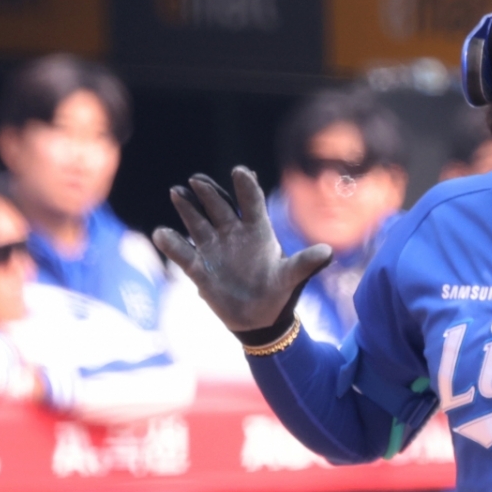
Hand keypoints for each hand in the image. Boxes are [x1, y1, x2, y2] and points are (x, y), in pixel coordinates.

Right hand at [152, 167, 332, 344]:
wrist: (260, 320)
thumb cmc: (280, 294)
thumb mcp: (293, 278)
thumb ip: (306, 263)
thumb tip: (328, 252)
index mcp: (258, 232)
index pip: (252, 203)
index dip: (246, 187)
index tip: (240, 171)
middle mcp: (233, 234)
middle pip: (219, 206)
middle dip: (209, 192)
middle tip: (197, 180)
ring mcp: (214, 248)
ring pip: (197, 222)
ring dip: (187, 207)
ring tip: (177, 192)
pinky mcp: (198, 267)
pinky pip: (182, 252)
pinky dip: (172, 244)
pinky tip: (163, 233)